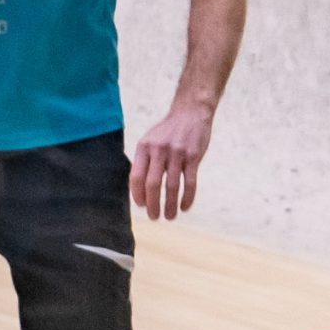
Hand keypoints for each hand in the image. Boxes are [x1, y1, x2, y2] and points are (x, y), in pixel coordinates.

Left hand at [131, 103, 213, 218]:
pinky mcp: (193, 156)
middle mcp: (159, 150)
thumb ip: (143, 161)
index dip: (137, 195)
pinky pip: (190, 182)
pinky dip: (187, 197)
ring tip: (169, 217)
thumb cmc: (167, 131)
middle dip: (152, 205)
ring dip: (170, 205)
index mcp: (144, 147)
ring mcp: (177, 153)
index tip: (141, 206)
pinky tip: (184, 207)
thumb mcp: (149, 140)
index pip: (136, 177)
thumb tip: (136, 189)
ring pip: (172, 186)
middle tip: (154, 217)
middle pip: (152, 184)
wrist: (190, 112)